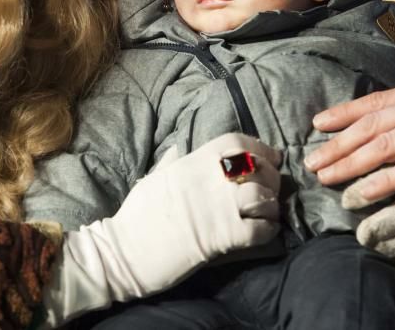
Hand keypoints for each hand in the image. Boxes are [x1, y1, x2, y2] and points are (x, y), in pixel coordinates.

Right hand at [42, 133, 281, 325]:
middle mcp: (208, 180)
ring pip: (262, 196)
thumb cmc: (135, 216)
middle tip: (271, 191)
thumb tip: (176, 148)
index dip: (259, 148)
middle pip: (256, 167)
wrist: (123, 252)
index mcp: (192, 162)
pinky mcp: (221, 237)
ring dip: (271, 206)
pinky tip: (263, 233)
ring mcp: (216, 208)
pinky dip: (267, 231)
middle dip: (271, 178)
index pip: (236, 142)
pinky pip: (259, 230)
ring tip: (267, 214)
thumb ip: (169, 162)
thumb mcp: (152, 178)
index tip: (271, 158)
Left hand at [305, 76, 394, 202]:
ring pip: (379, 146)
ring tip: (324, 176)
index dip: (343, 112)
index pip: (374, 102)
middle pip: (368, 126)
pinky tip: (362, 193)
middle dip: (336, 144)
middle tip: (312, 160)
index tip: (319, 122)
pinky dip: (382, 181)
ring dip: (348, 162)